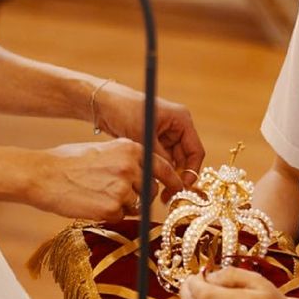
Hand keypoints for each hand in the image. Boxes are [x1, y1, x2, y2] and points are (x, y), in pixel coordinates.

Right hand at [28, 138, 182, 220]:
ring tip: (97, 195)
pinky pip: (120, 217)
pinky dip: (109, 215)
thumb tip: (146, 175)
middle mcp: (131, 167)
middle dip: (141, 197)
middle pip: (150, 191)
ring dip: (122, 206)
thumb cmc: (69, 162)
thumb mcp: (104, 150)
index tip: (176, 190)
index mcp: (131, 149)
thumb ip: (127, 160)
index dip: (171, 182)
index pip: (163, 168)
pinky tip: (91, 204)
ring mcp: (123, 189)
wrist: (43, 174)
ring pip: (136, 206)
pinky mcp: (112, 208)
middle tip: (119, 196)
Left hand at [95, 81, 204, 197]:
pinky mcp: (154, 142)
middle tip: (169, 196)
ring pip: (172, 162)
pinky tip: (150, 182)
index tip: (183, 187)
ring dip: (167, 175)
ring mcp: (165, 135)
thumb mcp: (143, 135)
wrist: (102, 103)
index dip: (192, 171)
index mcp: (181, 121)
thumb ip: (159, 157)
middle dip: (178, 177)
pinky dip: (157, 171)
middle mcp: (176, 128)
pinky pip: (161, 160)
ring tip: (158, 192)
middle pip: (185, 159)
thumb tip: (170, 179)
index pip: (195, 151)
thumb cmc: (124, 110)